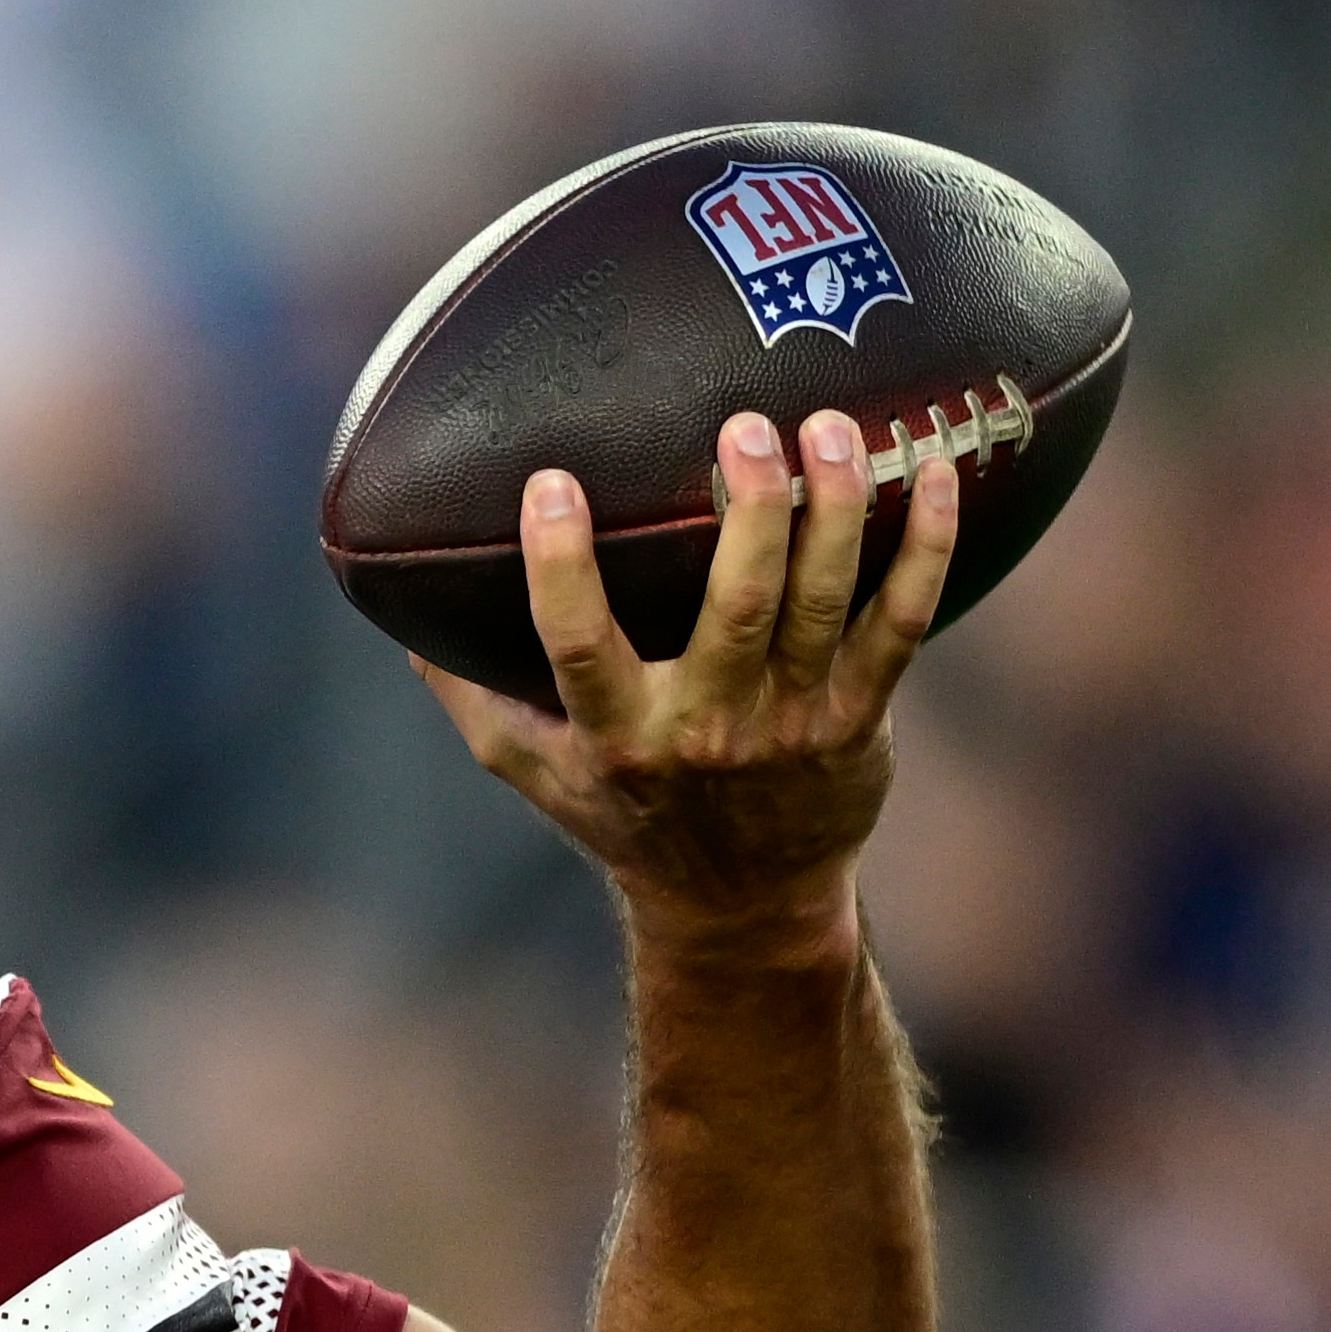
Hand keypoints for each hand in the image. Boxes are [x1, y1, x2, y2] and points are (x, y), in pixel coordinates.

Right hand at [417, 410, 960, 951]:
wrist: (740, 906)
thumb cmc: (622, 814)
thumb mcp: (528, 768)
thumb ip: (467, 688)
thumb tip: (394, 605)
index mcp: (616, 736)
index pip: (577, 645)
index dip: (561, 567)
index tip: (548, 483)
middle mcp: (707, 729)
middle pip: (736, 609)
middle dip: (748, 510)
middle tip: (745, 425)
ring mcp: (791, 724)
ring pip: (822, 604)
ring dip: (835, 510)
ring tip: (833, 428)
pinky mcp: (858, 720)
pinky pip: (903, 624)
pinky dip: (925, 549)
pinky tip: (936, 474)